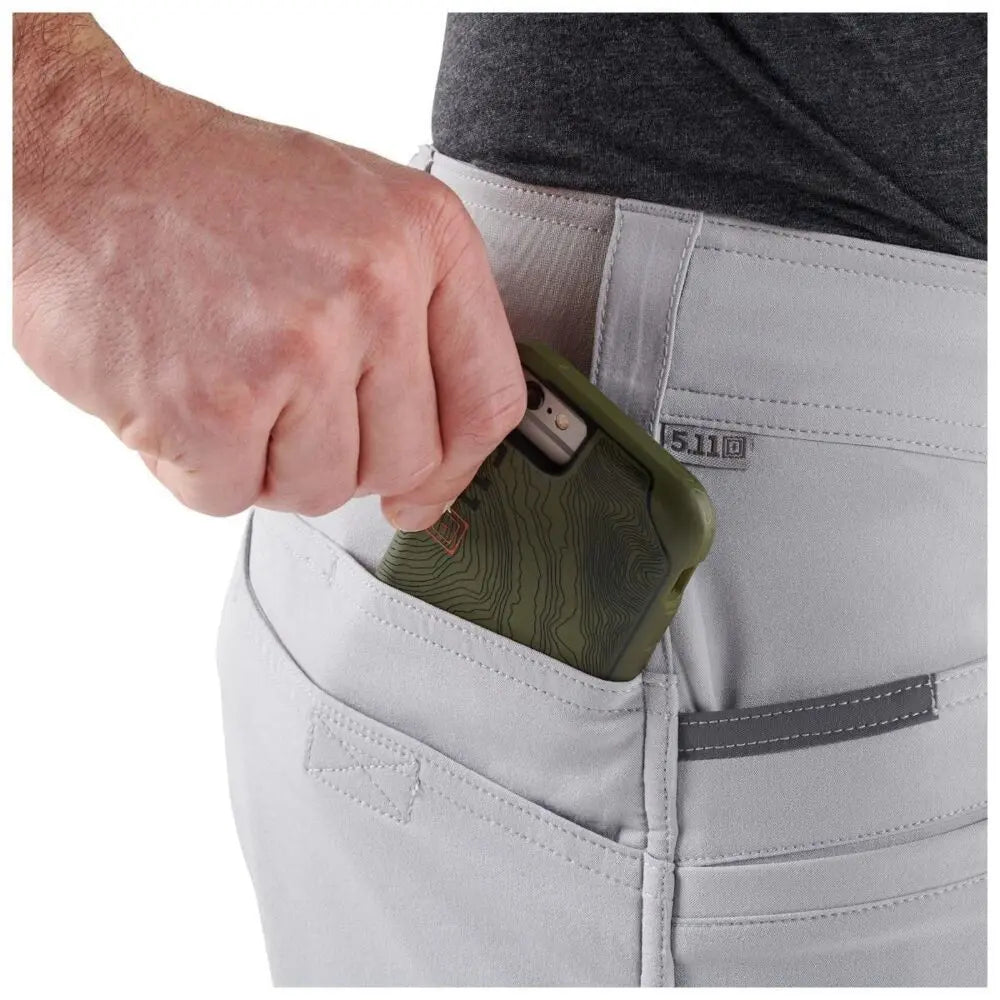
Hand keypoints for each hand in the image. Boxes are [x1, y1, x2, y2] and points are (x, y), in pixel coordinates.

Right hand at [13, 15, 524, 527]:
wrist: (77, 163)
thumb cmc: (211, 194)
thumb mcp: (354, 219)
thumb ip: (416, 331)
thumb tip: (435, 471)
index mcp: (425, 238)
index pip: (488, 397)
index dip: (457, 466)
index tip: (424, 489)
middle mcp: (375, 290)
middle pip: (403, 459)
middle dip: (342, 455)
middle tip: (284, 403)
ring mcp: (298, 349)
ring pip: (321, 490)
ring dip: (267, 462)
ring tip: (228, 384)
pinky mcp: (217, 406)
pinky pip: (231, 498)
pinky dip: (198, 469)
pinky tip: (180, 399)